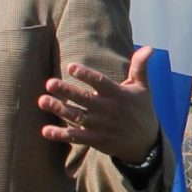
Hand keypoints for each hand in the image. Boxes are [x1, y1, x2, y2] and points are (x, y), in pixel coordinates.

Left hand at [38, 48, 159, 165]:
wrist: (145, 144)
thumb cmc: (141, 110)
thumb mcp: (142, 88)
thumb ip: (140, 67)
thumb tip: (148, 48)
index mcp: (117, 94)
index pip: (100, 82)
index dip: (86, 75)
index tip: (70, 67)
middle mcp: (107, 110)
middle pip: (84, 99)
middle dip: (66, 91)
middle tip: (49, 83)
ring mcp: (100, 126)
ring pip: (76, 116)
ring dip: (58, 109)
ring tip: (42, 101)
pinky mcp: (95, 140)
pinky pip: (75, 137)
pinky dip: (60, 135)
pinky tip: (46, 131)